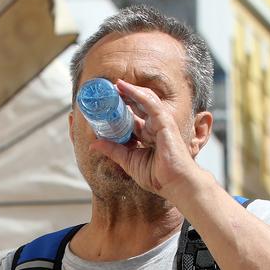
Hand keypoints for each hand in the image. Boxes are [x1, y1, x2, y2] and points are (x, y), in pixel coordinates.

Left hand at [86, 80, 206, 202]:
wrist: (176, 184)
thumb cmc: (159, 177)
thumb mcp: (128, 161)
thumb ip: (113, 150)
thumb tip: (94, 144)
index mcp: (148, 136)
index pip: (132, 118)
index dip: (119, 111)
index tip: (105, 105)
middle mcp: (154, 127)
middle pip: (137, 106)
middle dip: (123, 97)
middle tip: (107, 90)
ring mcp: (161, 123)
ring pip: (144, 100)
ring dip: (128, 91)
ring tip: (114, 84)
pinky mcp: (165, 122)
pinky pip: (149, 102)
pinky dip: (136, 93)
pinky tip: (123, 87)